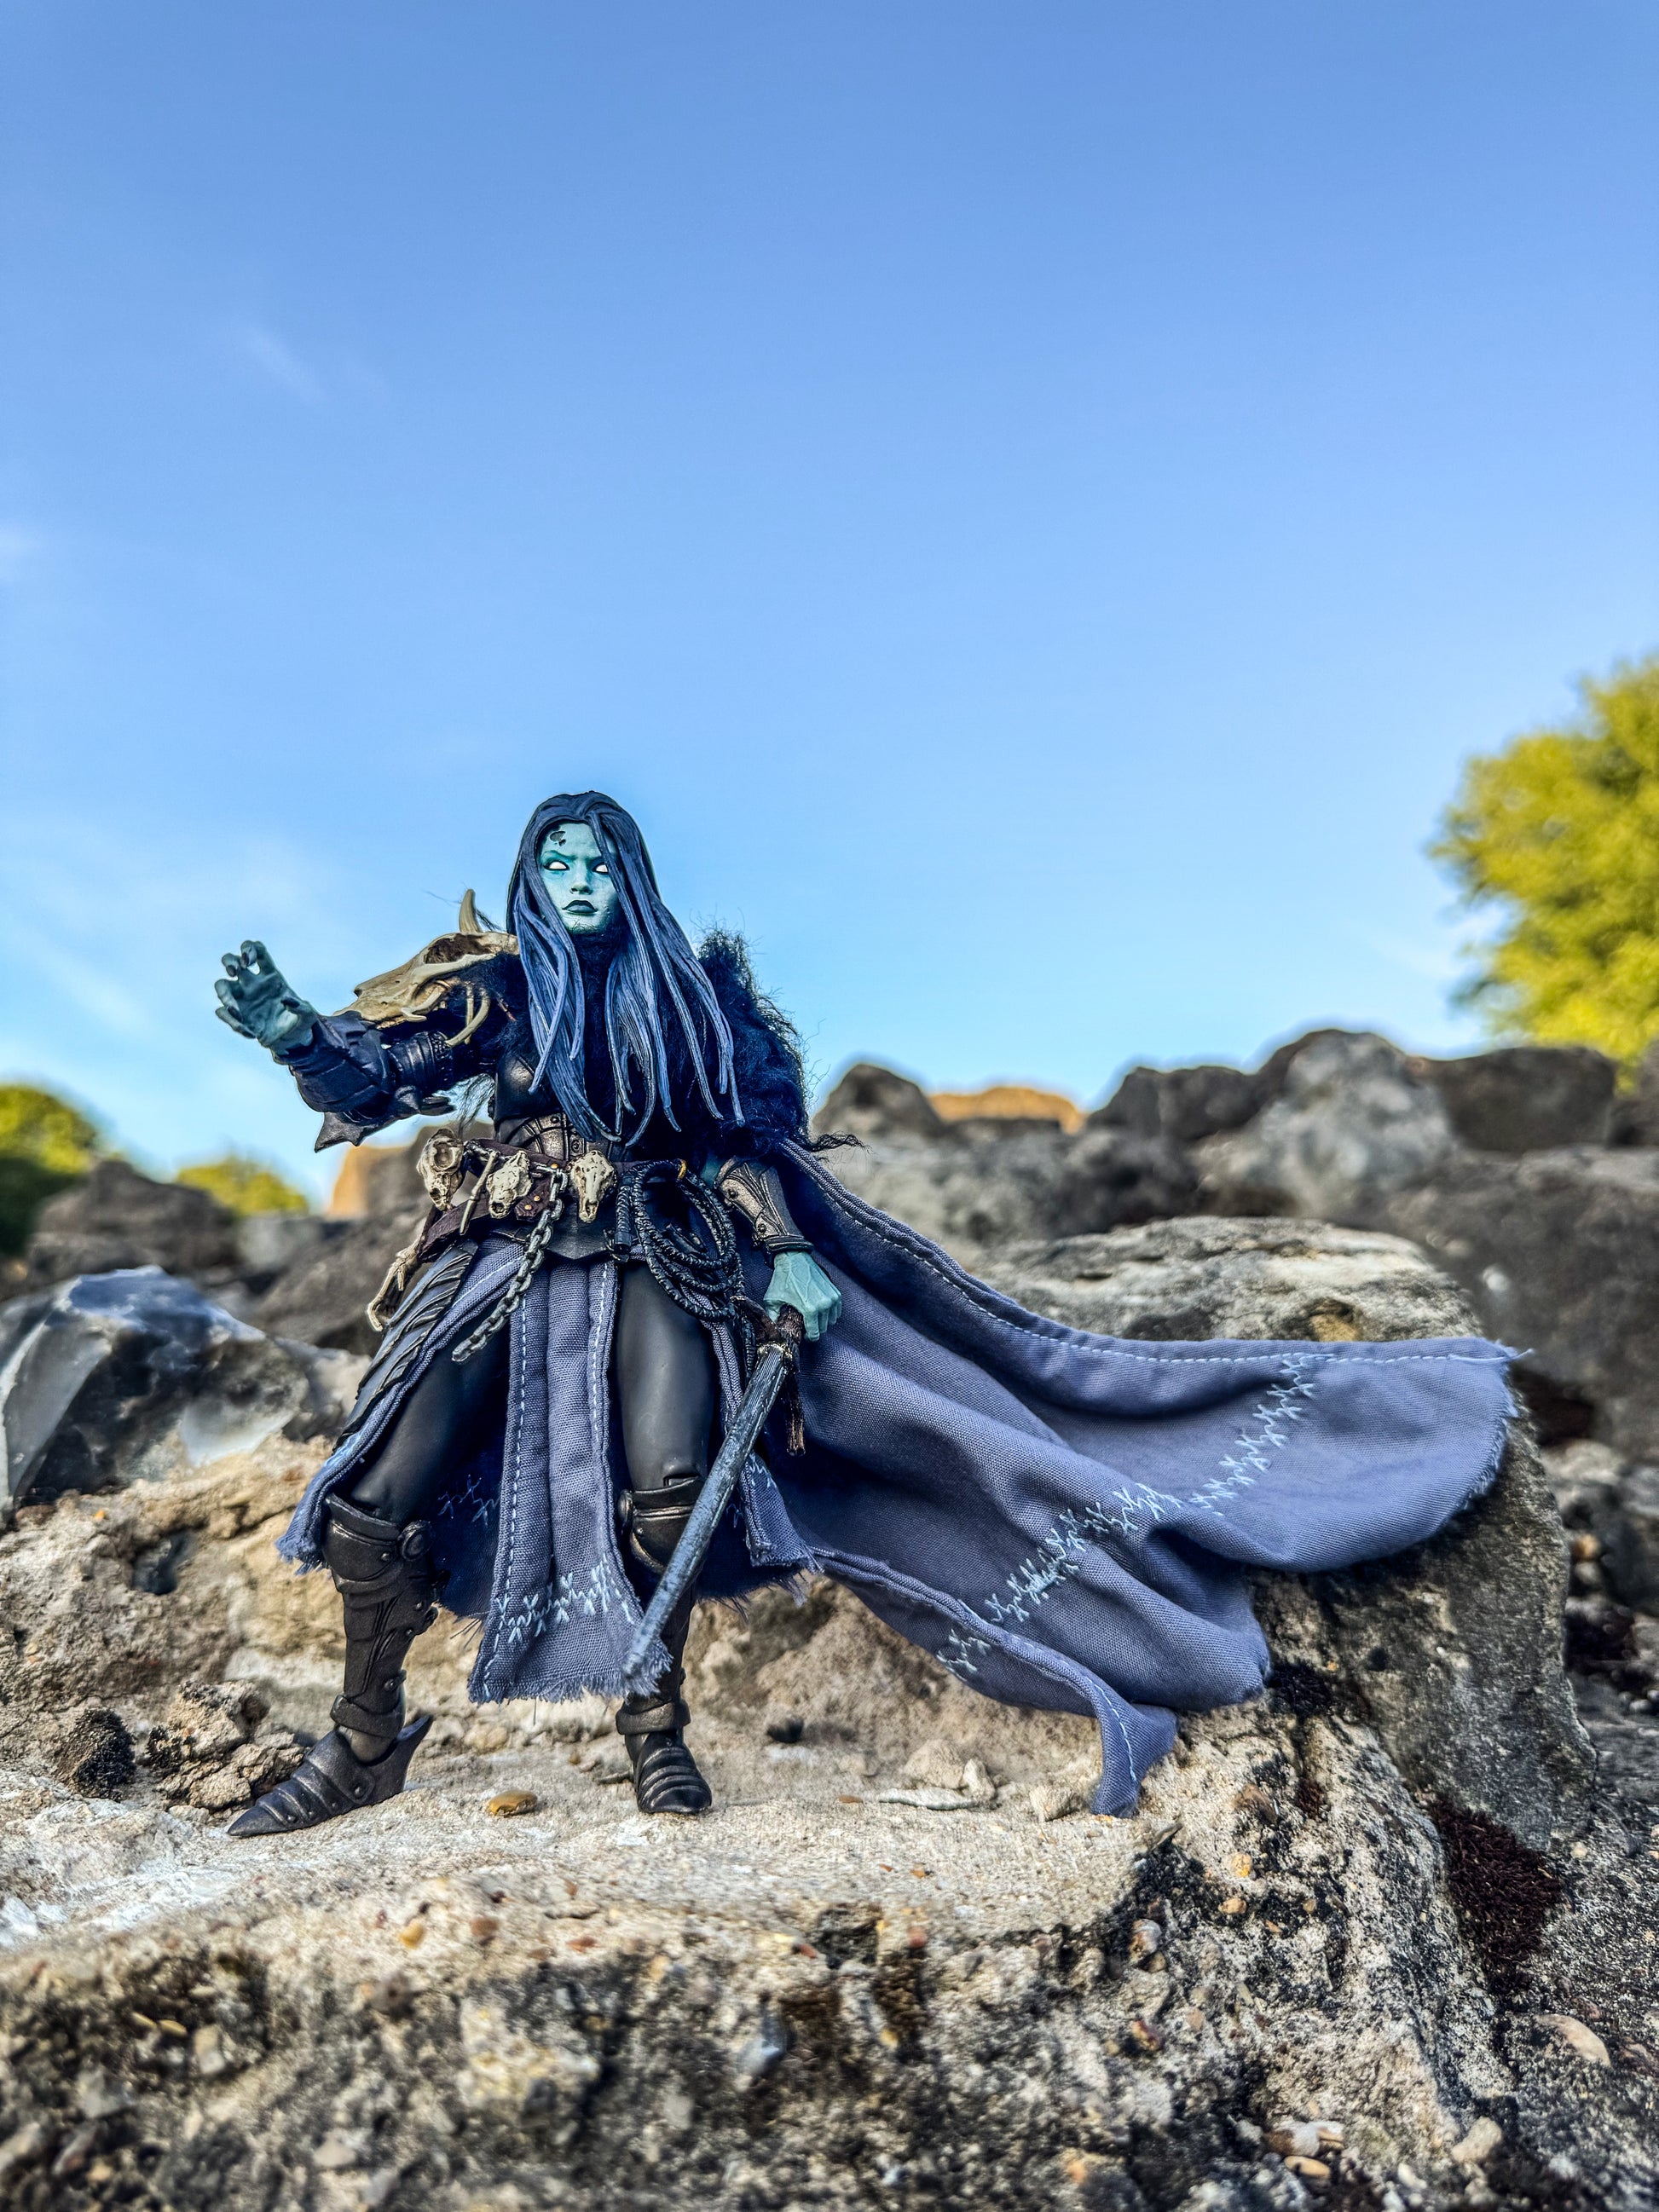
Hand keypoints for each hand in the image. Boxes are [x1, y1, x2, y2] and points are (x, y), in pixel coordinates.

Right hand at [215, 940, 318, 1054]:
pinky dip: (233, 1023)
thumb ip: (302, 1009)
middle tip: (233, 972)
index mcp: (271, 975)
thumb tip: (287, 1001)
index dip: (249, 949)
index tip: (248, 962)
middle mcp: (252, 983)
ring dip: (224, 996)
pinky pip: (223, 1013)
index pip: (257, 951)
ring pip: (221, 985)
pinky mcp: (236, 1015)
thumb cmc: (299, 1022)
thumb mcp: (308, 1017)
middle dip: (229, 962)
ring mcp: (241, 998)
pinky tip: (251, 1033)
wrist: (290, 1041)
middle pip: (232, 960)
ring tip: (236, 1012)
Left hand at [763, 1251, 842, 1341]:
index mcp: (810, 1309)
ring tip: (812, 1315)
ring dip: (823, 1321)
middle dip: (815, 1328)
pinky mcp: (835, 1292)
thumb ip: (773, 1317)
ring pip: (831, 1320)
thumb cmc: (783, 1278)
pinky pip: (837, 1310)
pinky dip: (830, 1313)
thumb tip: (772, 1330)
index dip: (808, 1336)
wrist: (794, 1259)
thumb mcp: (772, 1300)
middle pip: (824, 1328)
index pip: (815, 1334)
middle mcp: (824, 1304)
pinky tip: (820, 1309)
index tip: (803, 1332)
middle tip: (805, 1322)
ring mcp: (832, 1298)